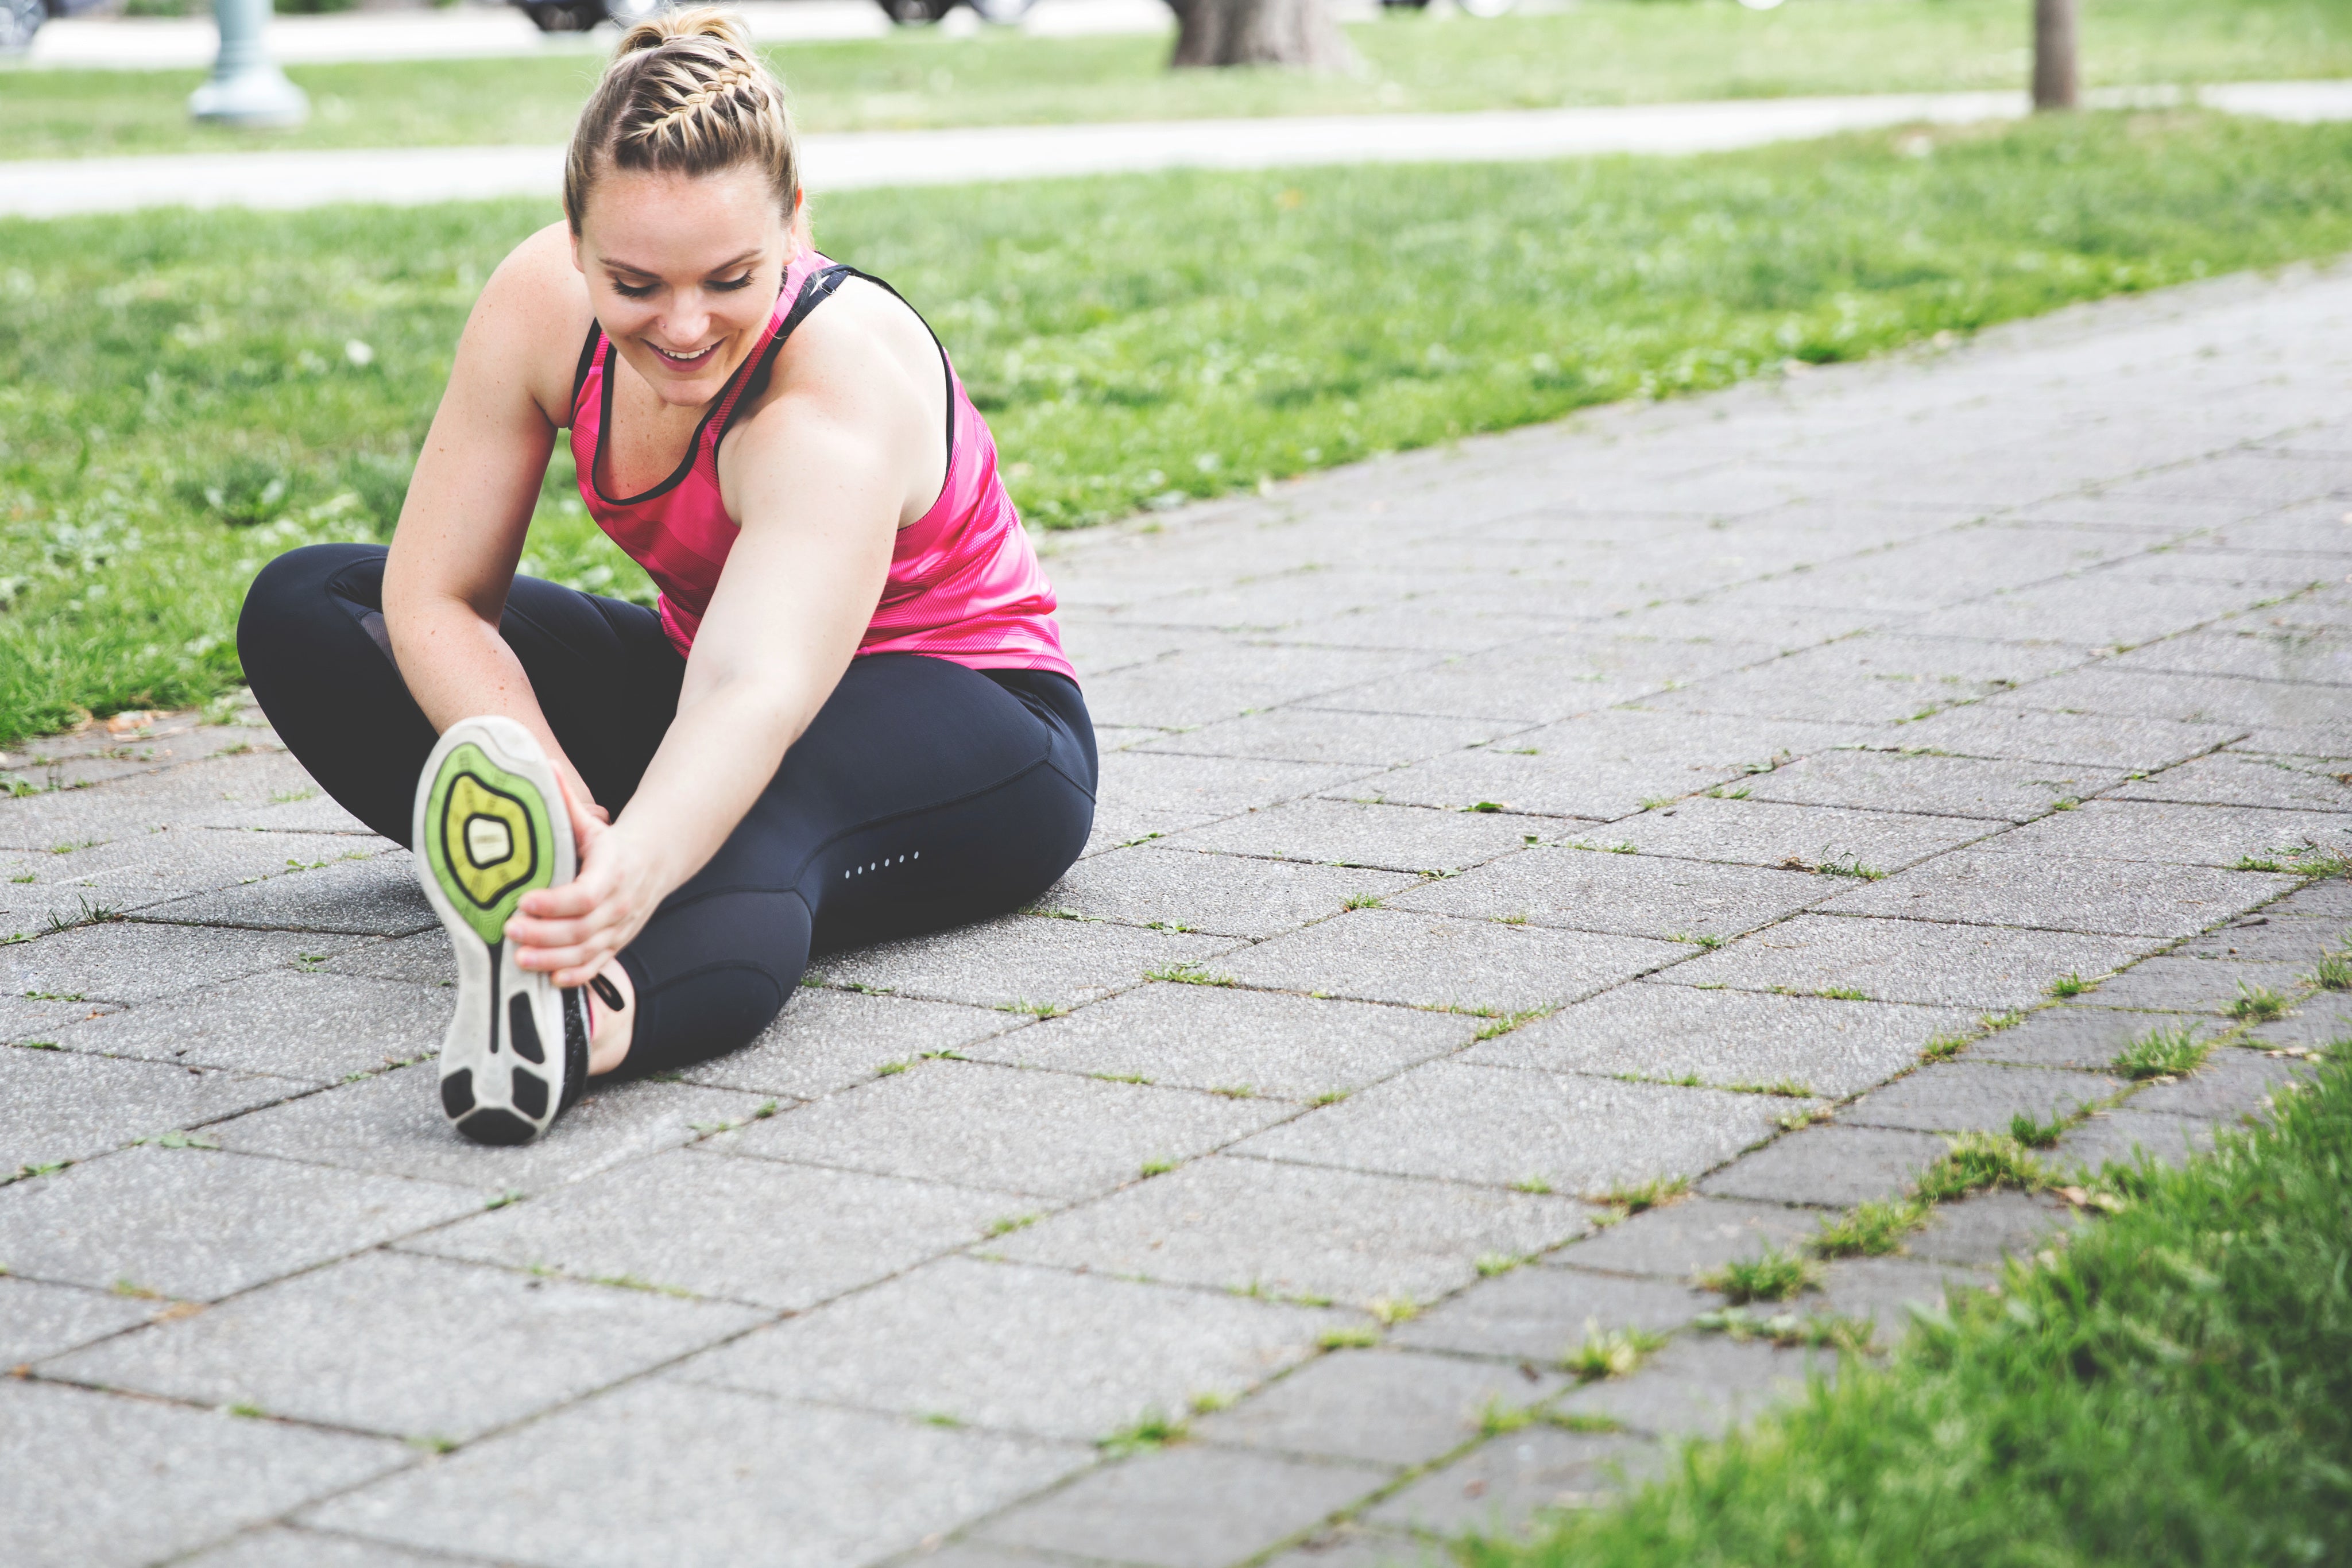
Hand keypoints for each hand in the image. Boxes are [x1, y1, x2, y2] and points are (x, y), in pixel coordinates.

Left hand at [505, 771, 660, 987]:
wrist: (651, 864)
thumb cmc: (611, 845)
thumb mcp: (591, 823)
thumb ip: (564, 800)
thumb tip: (541, 765)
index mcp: (613, 872)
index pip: (586, 895)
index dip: (555, 902)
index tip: (524, 899)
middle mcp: (620, 905)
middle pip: (583, 928)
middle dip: (545, 933)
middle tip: (510, 929)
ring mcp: (619, 928)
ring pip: (587, 951)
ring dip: (553, 959)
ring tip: (519, 958)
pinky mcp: (616, 944)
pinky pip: (597, 966)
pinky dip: (576, 976)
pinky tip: (551, 978)